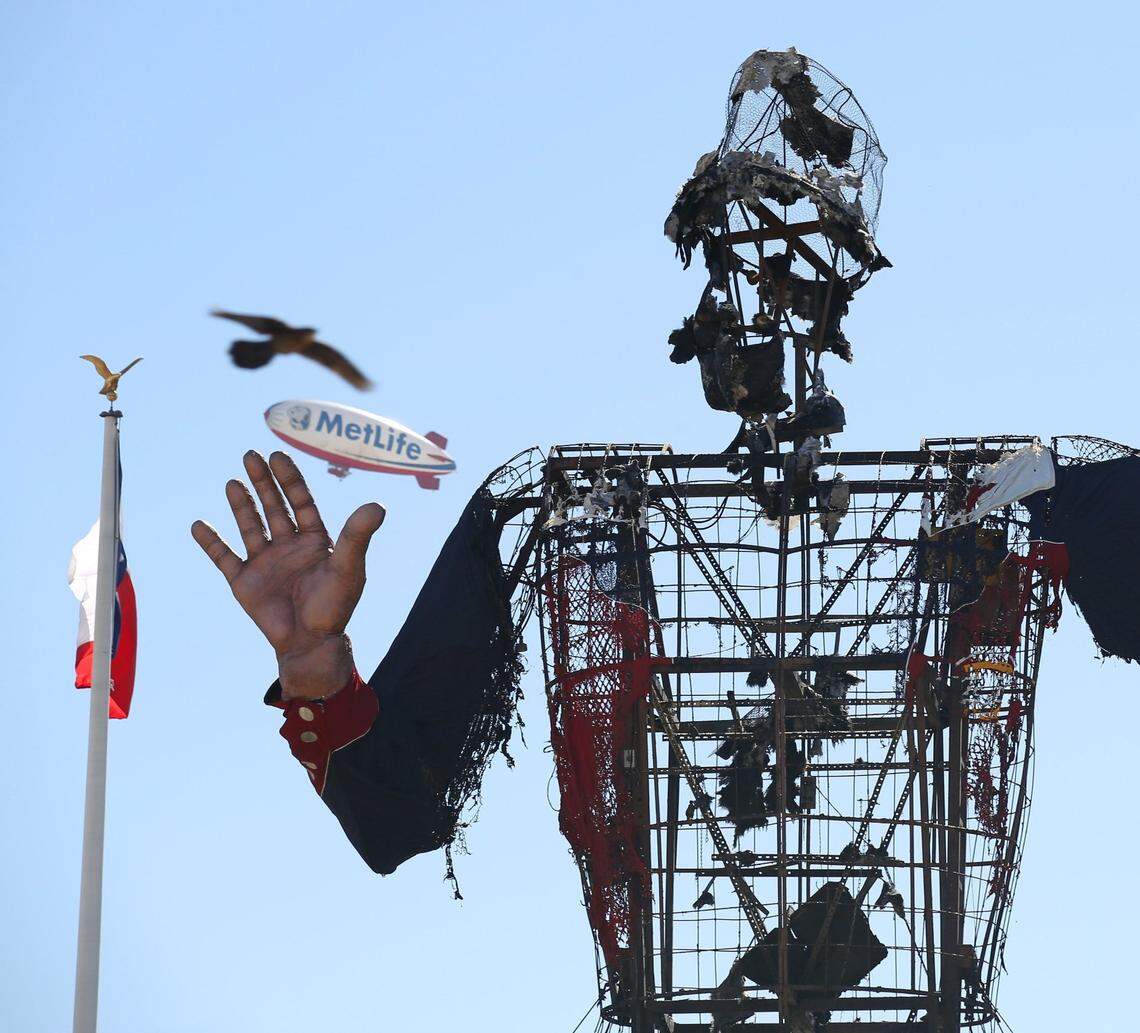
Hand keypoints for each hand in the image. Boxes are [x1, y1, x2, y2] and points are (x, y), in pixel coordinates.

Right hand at [191, 450, 385, 699]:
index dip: (290, 479)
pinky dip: (211, 542)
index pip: (300, 501)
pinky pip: (224, 557)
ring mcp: (266, 563)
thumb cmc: (334, 607)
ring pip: (250, 526)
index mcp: (315, 540)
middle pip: (274, 507)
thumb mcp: (349, 567)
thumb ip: (358, 536)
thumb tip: (379, 505)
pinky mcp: (245, 582)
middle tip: (251, 455)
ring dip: (241, 505)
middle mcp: (289, 546)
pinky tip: (198, 525)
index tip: (278, 455)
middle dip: (263, 482)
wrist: (310, 643)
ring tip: (232, 482)